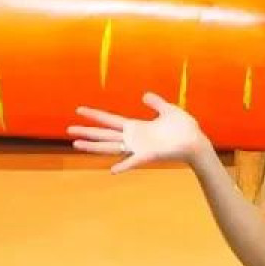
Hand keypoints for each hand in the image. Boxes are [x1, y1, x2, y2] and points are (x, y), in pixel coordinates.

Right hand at [68, 96, 209, 173]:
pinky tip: (112, 171)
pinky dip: (123, 166)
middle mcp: (133, 138)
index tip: (79, 110)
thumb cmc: (184, 129)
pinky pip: (133, 162)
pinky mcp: (148, 155)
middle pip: (104, 134)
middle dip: (87, 132)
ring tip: (76, 145)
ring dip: (94, 147)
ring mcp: (138, 148)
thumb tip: (144, 95)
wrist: (196, 142)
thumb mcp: (168, 110)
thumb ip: (156, 103)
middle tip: (68, 130)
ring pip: (111, 147)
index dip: (95, 115)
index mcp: (136, 127)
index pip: (110, 120)